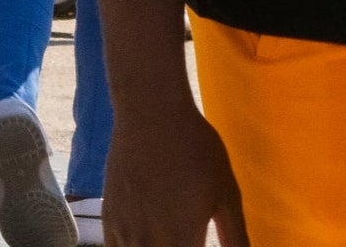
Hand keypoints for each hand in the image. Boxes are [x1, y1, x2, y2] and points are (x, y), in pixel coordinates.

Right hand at [104, 98, 249, 245]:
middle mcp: (148, 242)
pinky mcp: (109, 217)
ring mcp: (123, 231)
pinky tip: (145, 240)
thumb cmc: (196, 149)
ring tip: (171, 237)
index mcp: (182, 241)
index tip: (203, 242)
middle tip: (190, 237)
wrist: (150, 112)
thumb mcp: (227, 196)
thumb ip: (237, 239)